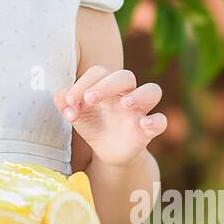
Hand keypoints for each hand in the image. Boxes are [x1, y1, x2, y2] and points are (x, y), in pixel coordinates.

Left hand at [53, 65, 167, 167]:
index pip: (100, 72)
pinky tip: (143, 124)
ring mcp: (140, 110)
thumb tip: (63, 101)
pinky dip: (156, 121)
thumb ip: (64, 102)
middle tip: (90, 99)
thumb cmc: (92, 124)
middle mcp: (125, 93)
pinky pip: (161, 120)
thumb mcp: (75, 114)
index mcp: (107, 85)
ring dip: (139, 95)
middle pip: (126, 76)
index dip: (84, 83)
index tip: (70, 102)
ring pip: (152, 90)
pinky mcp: (148, 129)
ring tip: (124, 104)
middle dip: (108, 84)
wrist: (106, 151)